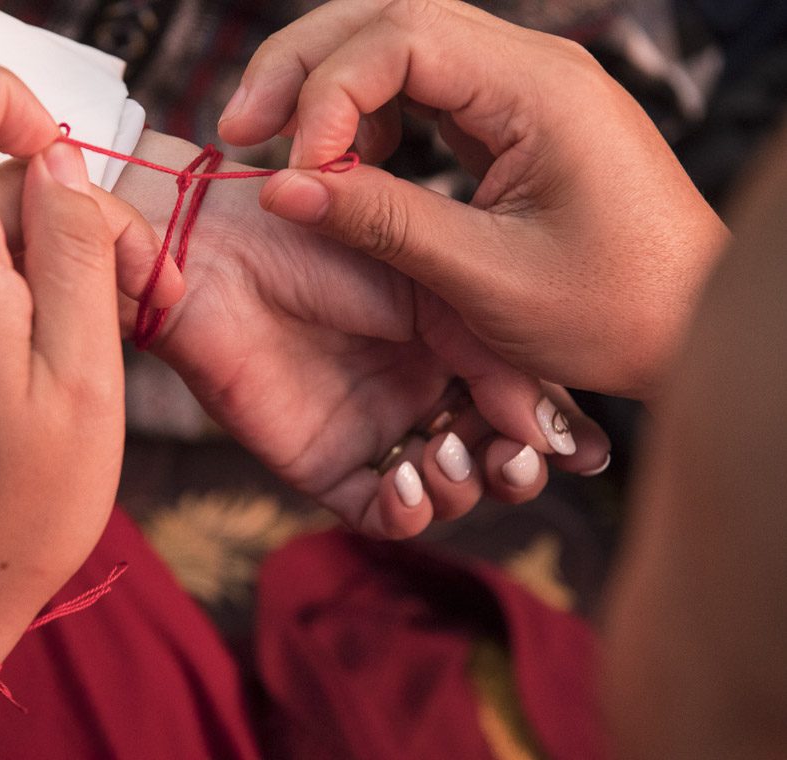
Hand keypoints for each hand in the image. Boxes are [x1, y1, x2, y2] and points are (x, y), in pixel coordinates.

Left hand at [111, 131, 609, 538]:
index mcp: (451, 343)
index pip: (516, 404)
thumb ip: (491, 355)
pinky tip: (408, 479)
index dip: (550, 431)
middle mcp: (418, 391)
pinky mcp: (323, 464)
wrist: (221, 255)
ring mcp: (373, 430)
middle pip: (490, 459)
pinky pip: (379, 513)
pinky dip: (406, 512)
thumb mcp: (429, 285)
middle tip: (515, 458)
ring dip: (461, 488)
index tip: (581, 447)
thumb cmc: (319, 246)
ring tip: (448, 453)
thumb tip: (545, 430)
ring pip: (443, 493)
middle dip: (514, 470)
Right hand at [218, 0, 730, 401]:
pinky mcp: (511, 121)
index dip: (328, 94)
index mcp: (540, 89)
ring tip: (277, 145)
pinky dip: (366, 120)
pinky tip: (341, 163)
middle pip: (389, 20)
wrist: (691, 329)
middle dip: (305, 67)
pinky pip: (420, 93)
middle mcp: (532, 69)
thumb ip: (382, 223)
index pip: (402, 39)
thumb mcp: (488, 277)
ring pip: (397, 50)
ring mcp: (522, 91)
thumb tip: (285, 187)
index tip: (294, 167)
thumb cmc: (620, 310)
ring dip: (328, 90)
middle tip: (242, 124)